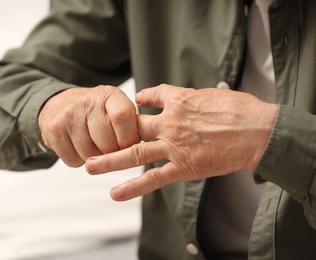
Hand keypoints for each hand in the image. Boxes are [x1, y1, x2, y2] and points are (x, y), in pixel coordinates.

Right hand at [38, 86, 138, 166]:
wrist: (57, 105)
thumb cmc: (93, 112)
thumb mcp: (115, 108)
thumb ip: (131, 125)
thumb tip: (143, 150)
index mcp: (109, 95)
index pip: (123, 117)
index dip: (128, 138)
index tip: (128, 146)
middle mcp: (88, 101)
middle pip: (108, 144)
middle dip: (111, 153)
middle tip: (108, 146)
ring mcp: (69, 115)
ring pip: (90, 155)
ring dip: (94, 158)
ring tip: (91, 144)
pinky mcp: (54, 130)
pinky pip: (73, 160)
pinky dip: (77, 160)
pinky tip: (77, 146)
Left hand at [86, 84, 277, 200]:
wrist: (257, 131)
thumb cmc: (240, 110)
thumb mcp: (212, 93)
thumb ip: (193, 97)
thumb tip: (187, 99)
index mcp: (179, 100)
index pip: (151, 97)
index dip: (140, 100)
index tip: (135, 103)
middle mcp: (170, 122)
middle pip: (133, 127)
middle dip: (111, 133)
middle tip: (93, 140)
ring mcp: (173, 145)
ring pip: (134, 153)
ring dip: (110, 160)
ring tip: (89, 167)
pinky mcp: (183, 166)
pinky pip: (153, 178)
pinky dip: (133, 187)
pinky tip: (116, 193)